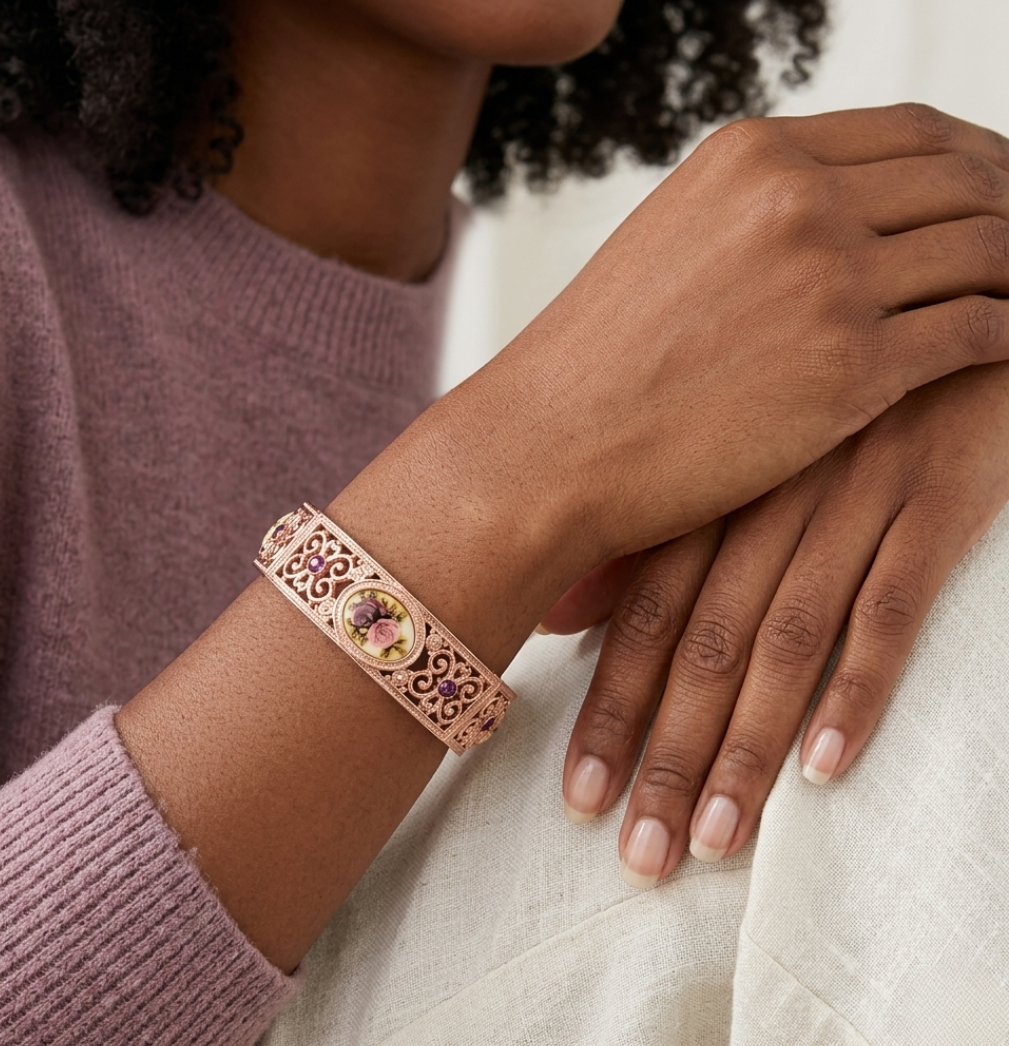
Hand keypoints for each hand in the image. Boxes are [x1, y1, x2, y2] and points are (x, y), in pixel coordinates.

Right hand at [474, 103, 1008, 571]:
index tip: (999, 193)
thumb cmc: (596, 366)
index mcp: (753, 157)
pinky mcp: (849, 369)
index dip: (977, 159)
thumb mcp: (672, 246)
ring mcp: (829, 280)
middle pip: (963, 181)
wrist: (548, 447)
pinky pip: (976, 331)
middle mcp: (799, 200)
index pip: (912, 131)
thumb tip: (841, 218)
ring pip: (986, 251)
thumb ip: (759, 218)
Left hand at [547, 362, 1008, 886]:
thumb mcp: (733, 450)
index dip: (607, 708)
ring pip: (786, 637)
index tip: (576, 796)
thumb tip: (560, 617)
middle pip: (702, 641)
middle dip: (662, 751)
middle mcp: (767, 487)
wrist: (955, 290)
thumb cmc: (827, 395)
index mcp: (710, 477)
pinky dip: (858, 688)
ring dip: (746, 746)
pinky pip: (894, 601)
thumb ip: (648, 531)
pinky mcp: (941, 493)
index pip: (642, 611)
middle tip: (635, 852)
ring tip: (712, 839)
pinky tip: (824, 769)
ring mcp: (854, 489)